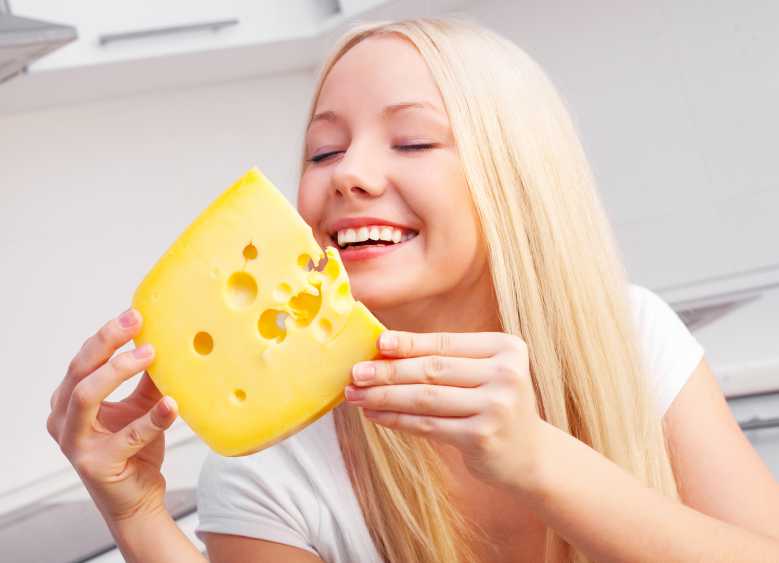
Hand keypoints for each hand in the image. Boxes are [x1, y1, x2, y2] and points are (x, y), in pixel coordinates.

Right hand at [47, 308, 177, 521]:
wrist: (138, 497)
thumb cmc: (135, 449)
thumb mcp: (141, 403)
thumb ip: (147, 376)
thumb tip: (166, 339)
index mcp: (69, 401)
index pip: (83, 359)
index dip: (107, 335)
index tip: (135, 315)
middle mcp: (64, 419)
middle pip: (79, 370)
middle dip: (107, 343)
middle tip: (137, 325)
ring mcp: (75, 443)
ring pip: (86, 395)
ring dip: (118, 370)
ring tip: (151, 356)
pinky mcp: (96, 464)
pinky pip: (127, 435)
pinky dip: (152, 418)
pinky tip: (172, 404)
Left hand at [345, 330, 543, 491]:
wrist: (530, 456)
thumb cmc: (496, 406)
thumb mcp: (484, 375)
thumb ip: (446, 360)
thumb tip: (384, 350)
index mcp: (506, 349)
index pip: (446, 343)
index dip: (408, 343)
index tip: (376, 344)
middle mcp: (506, 375)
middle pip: (433, 369)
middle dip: (388, 371)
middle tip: (356, 373)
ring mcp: (496, 407)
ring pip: (425, 398)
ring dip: (385, 396)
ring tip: (357, 395)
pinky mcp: (482, 437)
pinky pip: (428, 425)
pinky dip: (397, 420)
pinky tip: (376, 415)